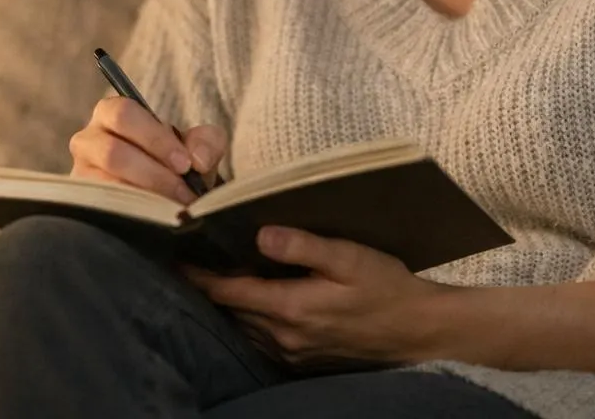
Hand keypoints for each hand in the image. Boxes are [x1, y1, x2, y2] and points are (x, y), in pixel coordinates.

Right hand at [68, 97, 225, 204]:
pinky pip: (104, 210)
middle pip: (112, 152)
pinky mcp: (83, 204)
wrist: (165, 194)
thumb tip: (198, 159)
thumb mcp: (196, 146)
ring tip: (174, 207)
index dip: (155, 138)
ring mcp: (81, 175)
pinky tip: (156, 219)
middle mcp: (87, 141)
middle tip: (183, 190)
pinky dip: (134, 215)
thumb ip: (206, 142)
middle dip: (153, 173)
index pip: (124, 115)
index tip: (185, 164)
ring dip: (146, 198)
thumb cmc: (175, 161)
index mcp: (111, 113)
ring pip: (107, 185)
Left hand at [180, 226, 452, 368]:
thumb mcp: (349, 257)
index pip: (229, 291)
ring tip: (215, 278)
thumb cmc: (387, 288)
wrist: (418, 332)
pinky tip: (252, 304)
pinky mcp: (302, 361)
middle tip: (191, 260)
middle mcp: (284, 336)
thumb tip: (260, 233)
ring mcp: (292, 353)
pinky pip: (261, 340)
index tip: (176, 256)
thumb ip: (303, 245)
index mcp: (291, 308)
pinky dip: (249, 321)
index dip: (200, 275)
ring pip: (243, 327)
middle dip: (209, 287)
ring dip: (228, 305)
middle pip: (231, 311)